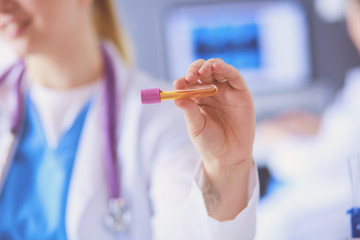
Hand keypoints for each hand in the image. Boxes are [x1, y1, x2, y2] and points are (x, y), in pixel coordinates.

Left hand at [174, 58, 255, 219]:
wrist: (229, 156)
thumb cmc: (210, 142)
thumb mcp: (196, 127)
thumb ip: (189, 112)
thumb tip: (176, 98)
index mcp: (197, 98)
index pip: (189, 82)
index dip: (183, 81)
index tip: (177, 85)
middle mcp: (212, 91)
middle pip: (202, 71)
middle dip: (195, 70)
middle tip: (190, 78)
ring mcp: (226, 90)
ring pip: (217, 69)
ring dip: (209, 66)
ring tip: (202, 71)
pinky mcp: (241, 92)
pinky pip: (233, 75)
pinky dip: (225, 68)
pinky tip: (216, 67)